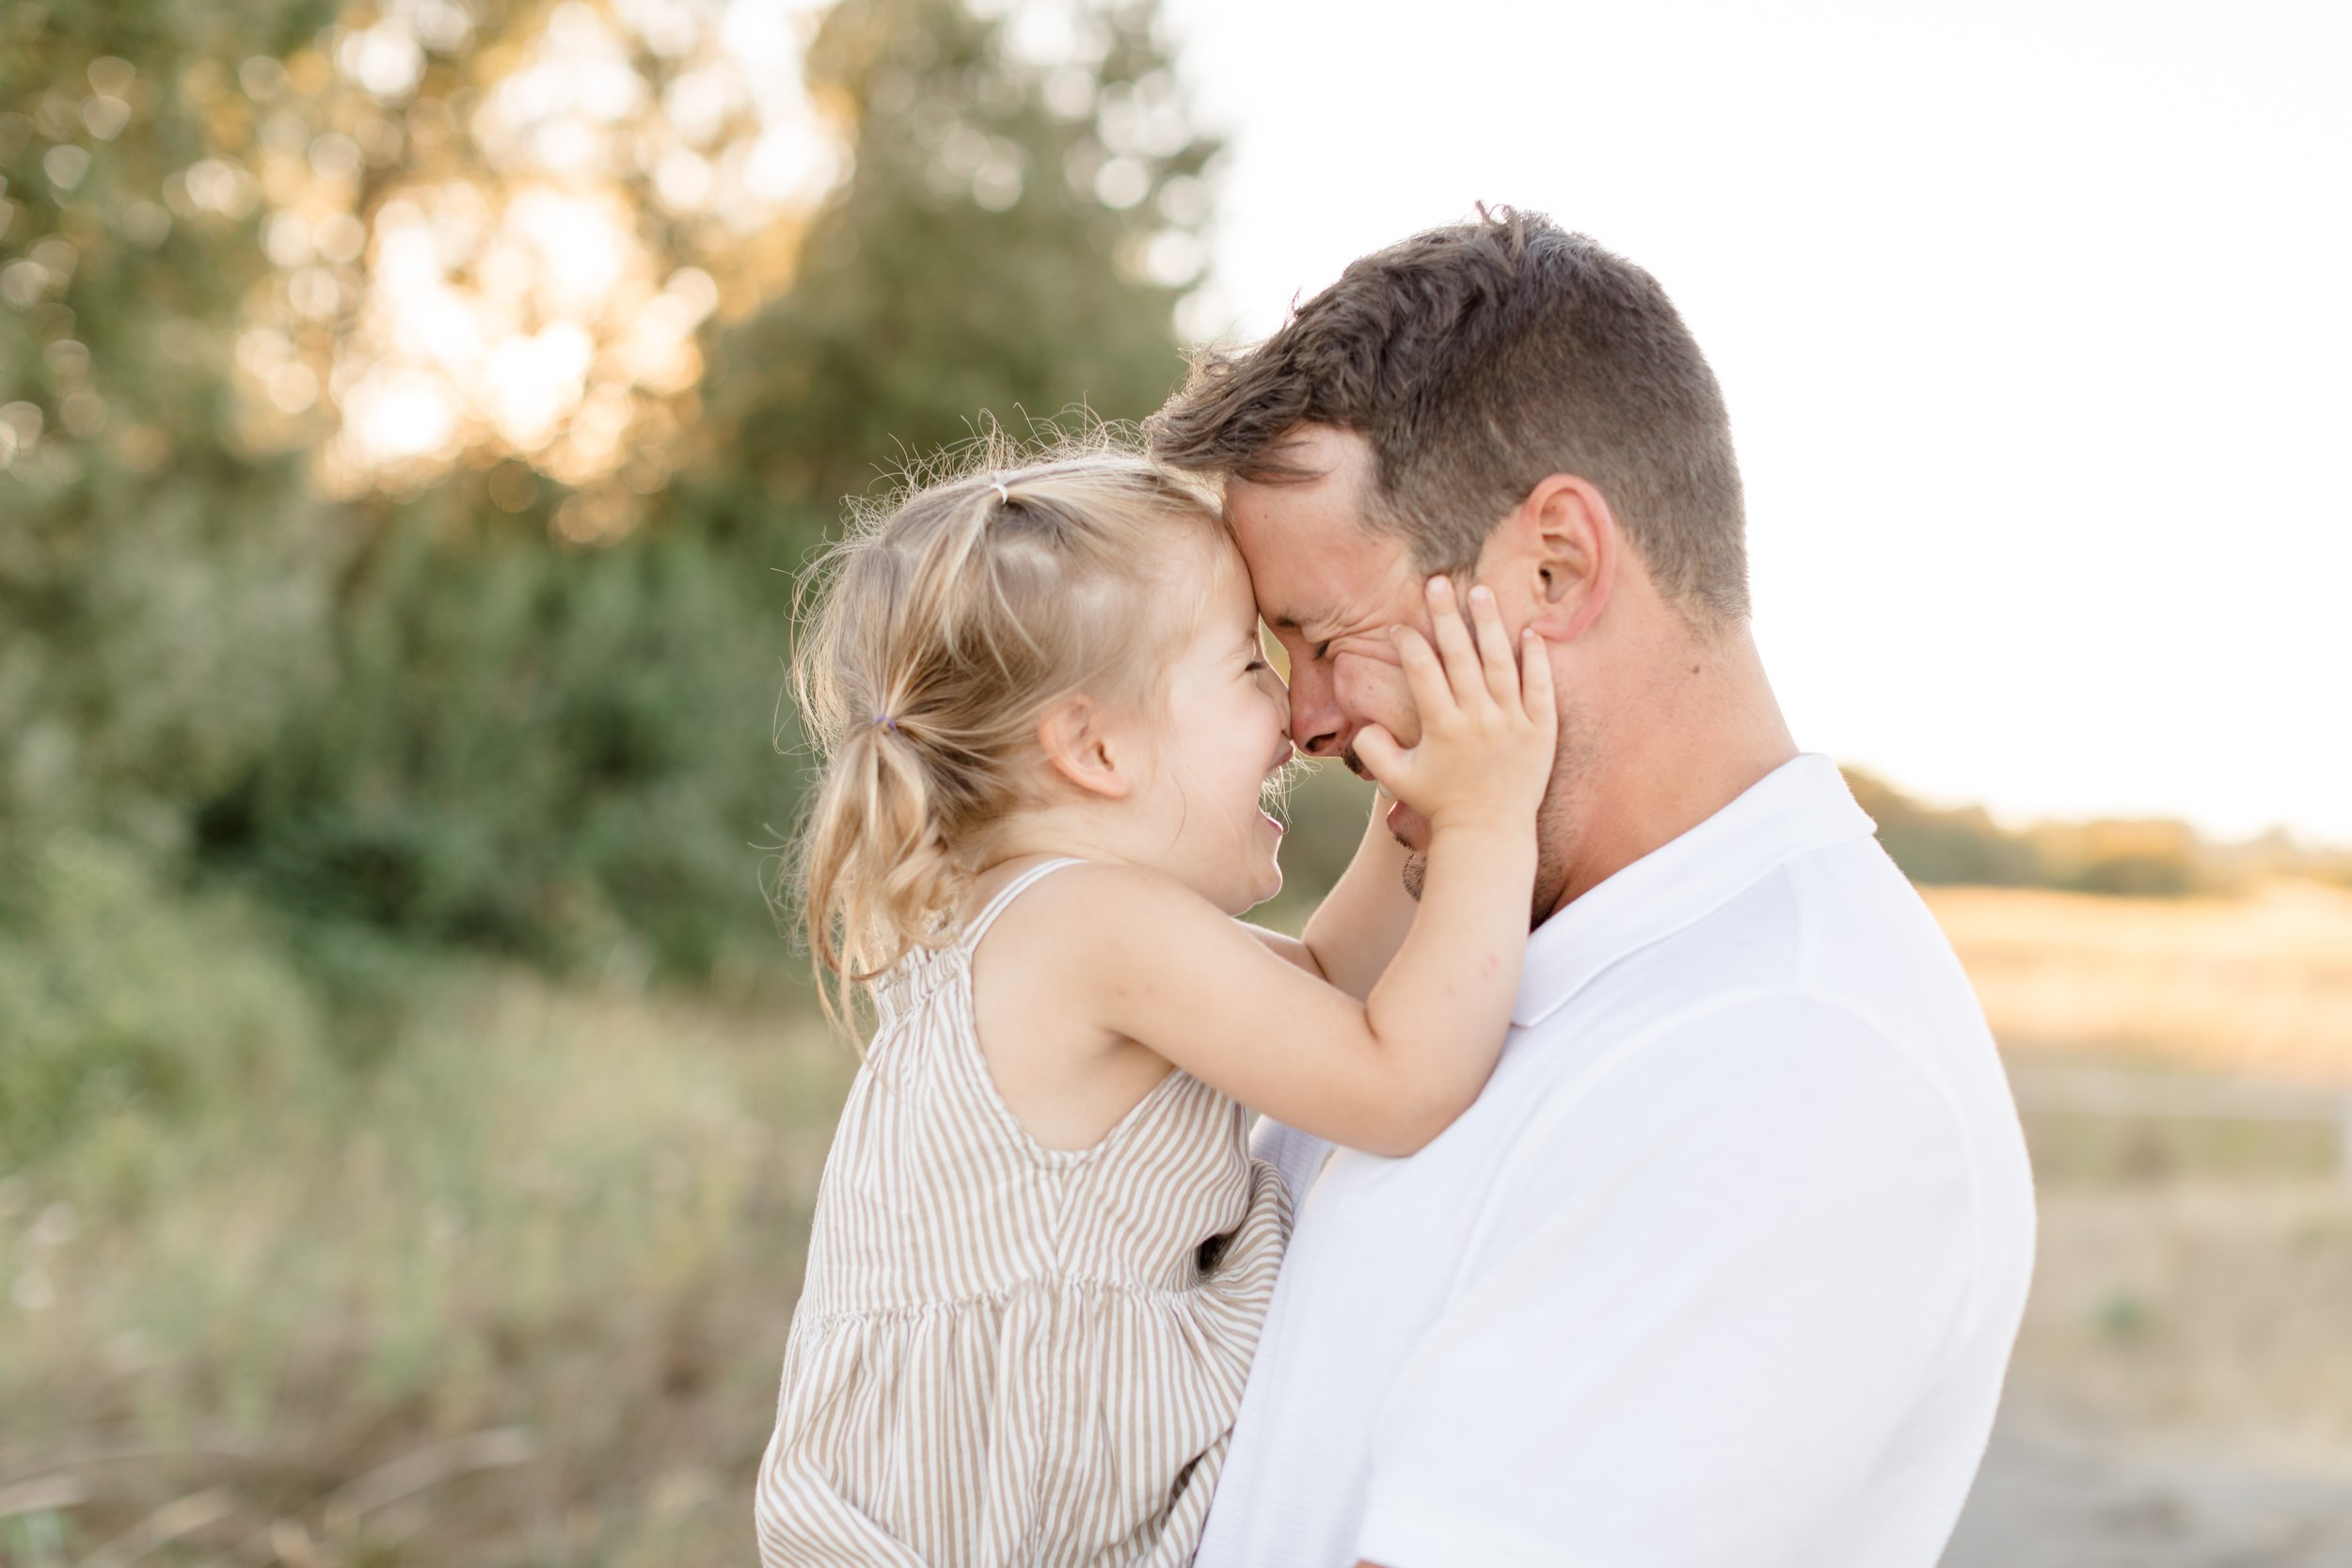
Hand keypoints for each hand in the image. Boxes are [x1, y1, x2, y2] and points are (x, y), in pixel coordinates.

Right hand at [1351, 576, 1556, 833]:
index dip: (1408, 644)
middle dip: (1445, 615)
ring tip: (1480, 591)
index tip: (1399, 627)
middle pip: (1461, 656)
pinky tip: (1529, 631)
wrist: (1490, 833)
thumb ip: (1373, 749)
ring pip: (1501, 662)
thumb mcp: (1397, 780)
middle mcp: (1478, 719)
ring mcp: (1512, 723)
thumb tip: (1361, 721)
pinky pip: (1540, 687)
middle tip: (1437, 582)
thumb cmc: (1440, 804)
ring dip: (1489, 624)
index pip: (1422, 672)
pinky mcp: (1541, 731)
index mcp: (1442, 727)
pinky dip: (1535, 659)